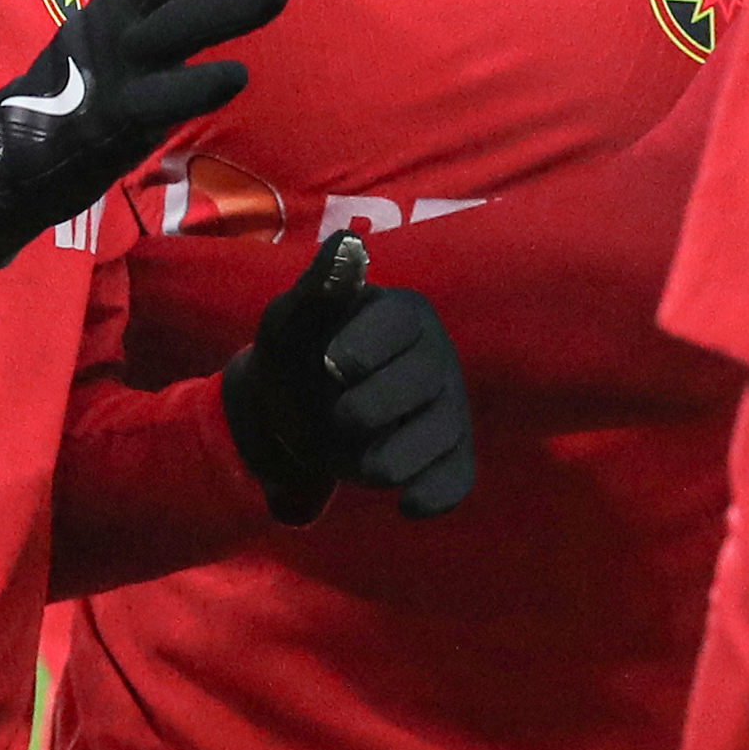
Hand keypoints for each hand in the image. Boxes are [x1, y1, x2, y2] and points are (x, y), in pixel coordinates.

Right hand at [0, 0, 308, 276]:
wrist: (23, 147)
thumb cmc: (97, 79)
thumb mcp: (132, 20)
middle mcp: (119, 13)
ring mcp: (116, 63)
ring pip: (176, 25)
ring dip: (229, 2)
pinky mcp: (114, 115)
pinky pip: (160, 99)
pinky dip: (197, 86)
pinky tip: (237, 76)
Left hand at [221, 229, 481, 519]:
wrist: (291, 419)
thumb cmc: (293, 357)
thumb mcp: (290, 321)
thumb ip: (319, 287)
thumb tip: (349, 244)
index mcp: (402, 313)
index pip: (401, 326)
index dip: (364, 349)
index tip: (330, 366)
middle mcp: (436, 356)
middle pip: (422, 383)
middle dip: (370, 409)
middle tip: (339, 416)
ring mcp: (446, 407)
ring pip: (440, 436)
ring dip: (393, 458)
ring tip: (360, 462)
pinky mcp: (447, 454)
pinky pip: (457, 477)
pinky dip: (435, 494)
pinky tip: (405, 505)